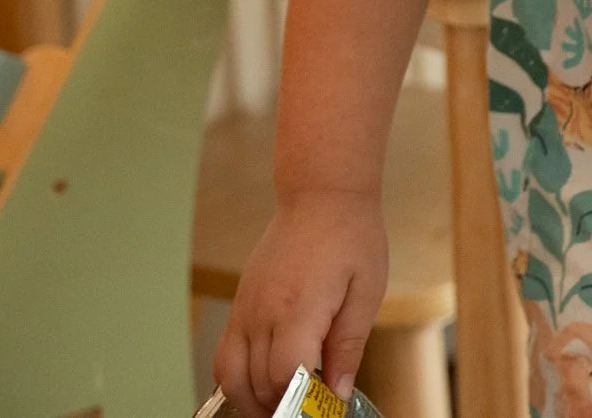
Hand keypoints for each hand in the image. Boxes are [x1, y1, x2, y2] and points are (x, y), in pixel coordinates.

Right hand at [213, 188, 389, 416]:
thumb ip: (349, 346)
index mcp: (298, 309)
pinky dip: (237, 379)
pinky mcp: (239, 306)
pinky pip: (225, 355)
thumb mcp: (366, 291)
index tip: (325, 408)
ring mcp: (244, 310)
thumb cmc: (351, 236)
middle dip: (281, 407)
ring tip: (284, 406)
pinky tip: (265, 384)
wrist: (320, 195)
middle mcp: (261, 313)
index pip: (285, 377)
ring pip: (230, 376)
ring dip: (253, 400)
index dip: (303, 402)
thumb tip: (339, 392)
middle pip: (257, 384)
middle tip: (310, 409)